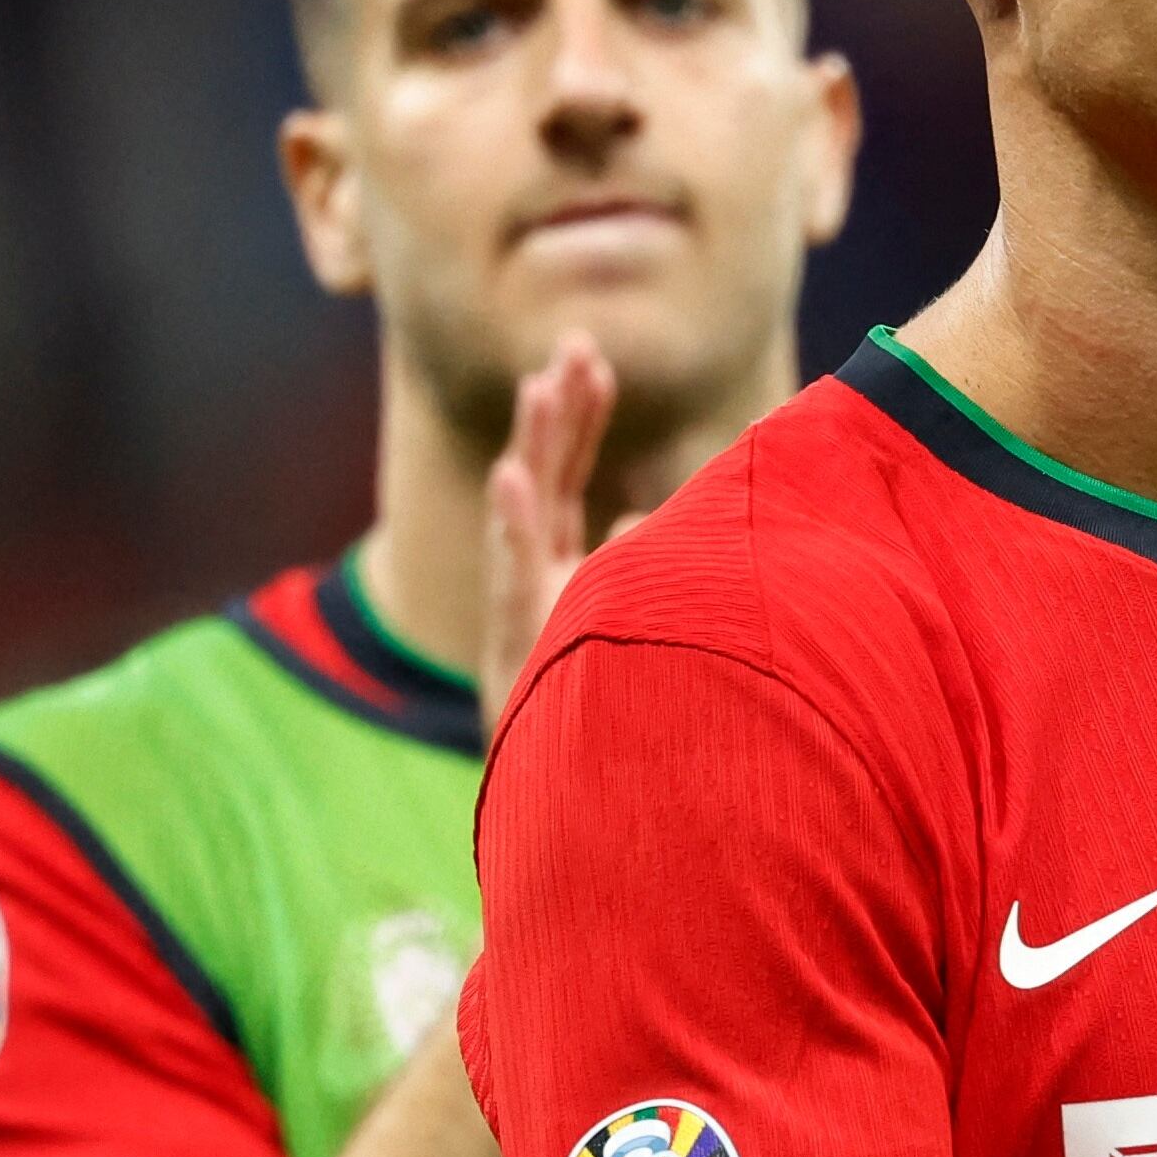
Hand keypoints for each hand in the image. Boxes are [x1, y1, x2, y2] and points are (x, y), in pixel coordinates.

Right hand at [479, 332, 616, 743]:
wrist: (557, 810)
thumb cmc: (592, 719)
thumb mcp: (623, 630)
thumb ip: (633, 569)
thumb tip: (646, 520)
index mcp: (558, 574)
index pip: (567, 480)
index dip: (579, 422)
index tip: (594, 362)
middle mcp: (535, 586)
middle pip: (545, 482)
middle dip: (558, 413)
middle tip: (573, 345)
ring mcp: (524, 615)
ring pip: (526, 518)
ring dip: (535, 448)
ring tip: (541, 387)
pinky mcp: (519, 647)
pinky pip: (516, 579)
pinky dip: (511, 525)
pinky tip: (511, 476)